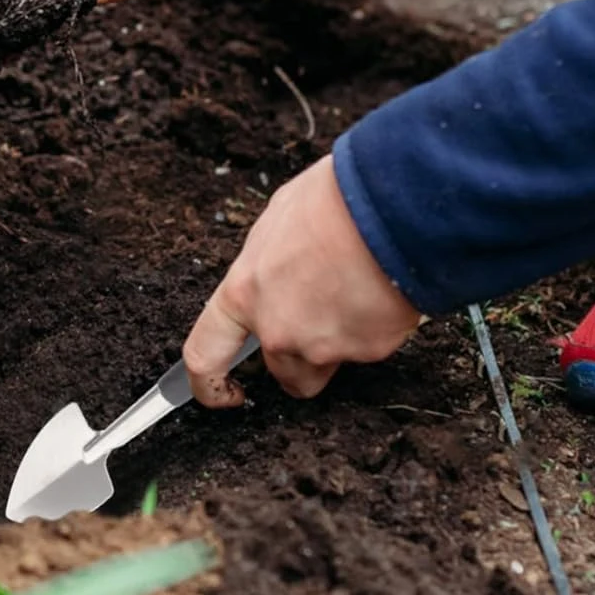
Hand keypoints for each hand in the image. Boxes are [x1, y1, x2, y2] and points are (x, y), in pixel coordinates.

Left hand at [182, 156, 421, 405]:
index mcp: (244, 294)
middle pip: (280, 371)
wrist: (390, 209)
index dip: (209, 384)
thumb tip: (273, 269)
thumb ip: (266, 262)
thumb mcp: (276, 221)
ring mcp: (322, 347)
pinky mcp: (368, 352)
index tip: (224, 392)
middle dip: (298, 355)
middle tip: (321, 315)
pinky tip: (380, 293)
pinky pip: (366, 351)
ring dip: (335, 347)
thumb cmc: (332, 203)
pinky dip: (373, 330)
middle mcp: (278, 330)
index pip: (205, 356)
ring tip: (354, 297)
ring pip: (324, 368)